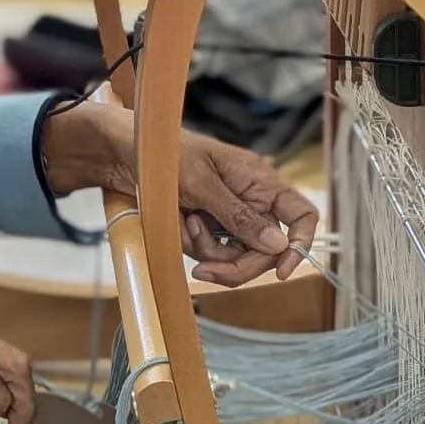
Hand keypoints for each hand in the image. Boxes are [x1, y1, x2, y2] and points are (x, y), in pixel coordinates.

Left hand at [40, 100, 319, 287]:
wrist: (123, 152)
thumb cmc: (165, 153)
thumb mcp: (202, 183)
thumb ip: (239, 215)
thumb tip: (278, 244)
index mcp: (259, 181)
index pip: (301, 214)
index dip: (300, 243)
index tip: (281, 271)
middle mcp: (249, 200)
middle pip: (265, 250)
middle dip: (236, 263)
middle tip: (205, 268)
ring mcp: (227, 216)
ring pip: (234, 256)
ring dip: (206, 249)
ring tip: (184, 222)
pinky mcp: (205, 227)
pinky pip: (209, 252)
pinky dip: (191, 244)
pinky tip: (176, 222)